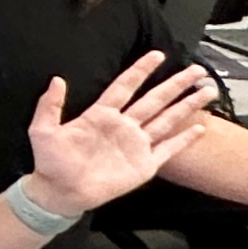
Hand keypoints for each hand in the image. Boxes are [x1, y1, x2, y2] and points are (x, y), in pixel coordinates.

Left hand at [22, 53, 216, 214]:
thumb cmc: (50, 163)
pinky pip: (168, 149)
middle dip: (175, 84)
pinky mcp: (143, 164)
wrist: (59, 193)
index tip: (156, 55)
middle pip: (154, 99)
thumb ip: (49, 106)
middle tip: (195, 69)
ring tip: (206, 90)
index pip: (125, 87)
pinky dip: (184, 139)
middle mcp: (123, 126)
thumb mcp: (43, 131)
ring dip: (186, 105)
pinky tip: (199, 127)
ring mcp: (135, 144)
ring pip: (166, 120)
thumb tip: (56, 80)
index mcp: (101, 116)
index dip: (140, 71)